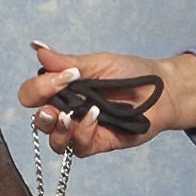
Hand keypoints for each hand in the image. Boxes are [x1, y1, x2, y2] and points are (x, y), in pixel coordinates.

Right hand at [19, 43, 195, 155]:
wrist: (163, 89)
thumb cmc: (131, 73)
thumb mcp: (97, 63)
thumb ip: (66, 62)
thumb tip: (37, 48)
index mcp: (61, 89)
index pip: (32, 94)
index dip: (39, 89)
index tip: (64, 77)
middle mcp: (67, 111)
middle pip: (39, 121)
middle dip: (42, 117)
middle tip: (52, 111)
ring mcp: (82, 130)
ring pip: (55, 142)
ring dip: (58, 132)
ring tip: (69, 119)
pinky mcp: (98, 143)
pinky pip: (80, 147)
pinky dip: (83, 133)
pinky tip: (95, 117)